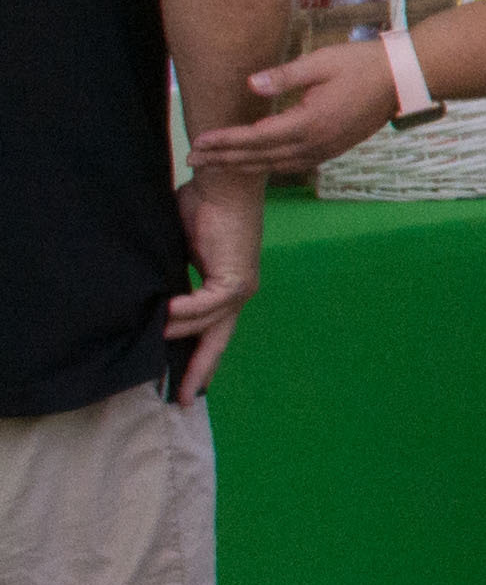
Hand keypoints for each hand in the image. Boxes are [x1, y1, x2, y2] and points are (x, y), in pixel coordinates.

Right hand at [158, 171, 262, 403]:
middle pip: (218, 341)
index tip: (185, 385)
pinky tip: (166, 313)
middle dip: (200, 370)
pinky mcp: (236, 277)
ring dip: (179, 333)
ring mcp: (240, 287)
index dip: (200, 358)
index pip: (213, 331)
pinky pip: (209, 304)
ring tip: (150, 339)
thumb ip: (168, 276)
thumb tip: (145, 299)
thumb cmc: (198, 210)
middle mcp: (237, 292)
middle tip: (182, 399)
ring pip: (208, 324)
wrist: (220, 185)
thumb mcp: (178, 250)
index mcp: (225, 288)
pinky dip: (187, 311)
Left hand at [196, 43, 404, 185]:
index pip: (255, 137)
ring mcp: (326, 149)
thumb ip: (284, 75)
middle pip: (260, 157)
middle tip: (193, 161)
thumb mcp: (320, 63)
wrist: (404, 79)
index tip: (198, 142)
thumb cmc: (362, 64)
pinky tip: (256, 164)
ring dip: (243, 166)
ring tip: (216, 166)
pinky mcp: (333, 148)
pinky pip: (293, 164)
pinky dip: (268, 166)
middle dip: (224, 159)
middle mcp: (315, 143)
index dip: (224, 141)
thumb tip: (250, 86)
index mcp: (309, 122)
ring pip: (275, 165)